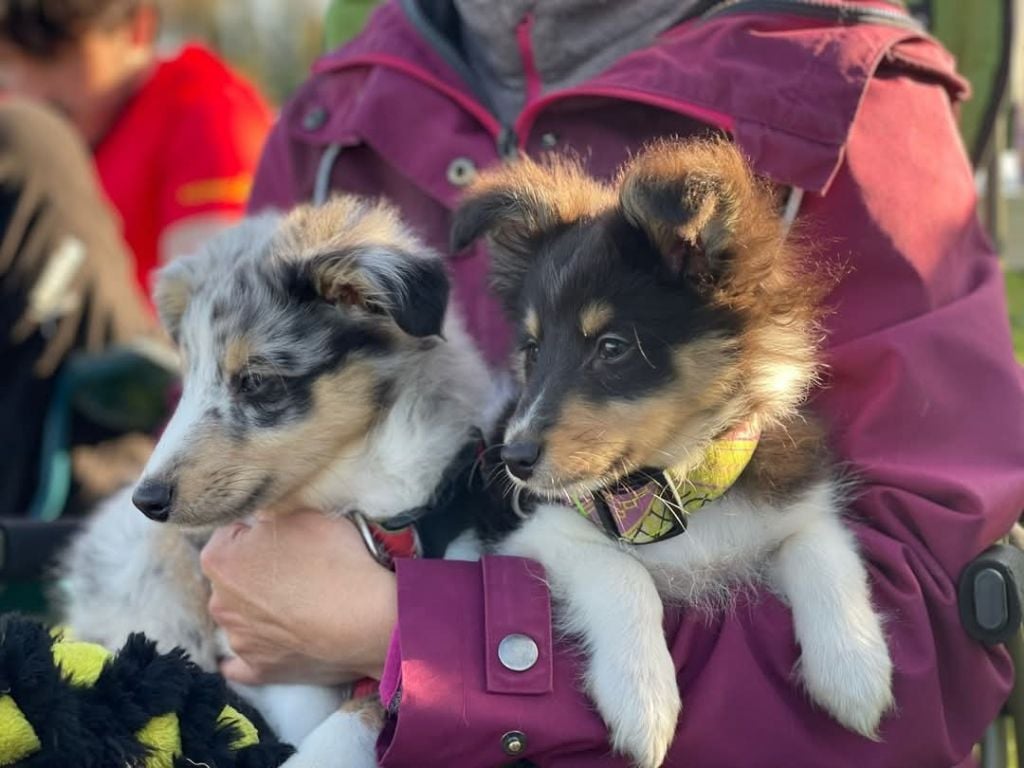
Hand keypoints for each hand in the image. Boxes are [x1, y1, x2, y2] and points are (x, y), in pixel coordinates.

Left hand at [200, 508, 396, 685]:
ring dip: (259, 610)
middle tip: (296, 569)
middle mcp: (220, 602)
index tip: (285, 539)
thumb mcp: (303, 514)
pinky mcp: (259, 670)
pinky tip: (264, 646)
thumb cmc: (334, 560)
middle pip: (233, 578)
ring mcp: (239, 641)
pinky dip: (251, 653)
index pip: (230, 536)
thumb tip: (261, 523)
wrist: (367, 618)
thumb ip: (270, 516)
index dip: (259, 533)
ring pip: (241, 617)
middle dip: (255, 572)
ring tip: (300, 605)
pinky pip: (239, 665)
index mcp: (220, 560)